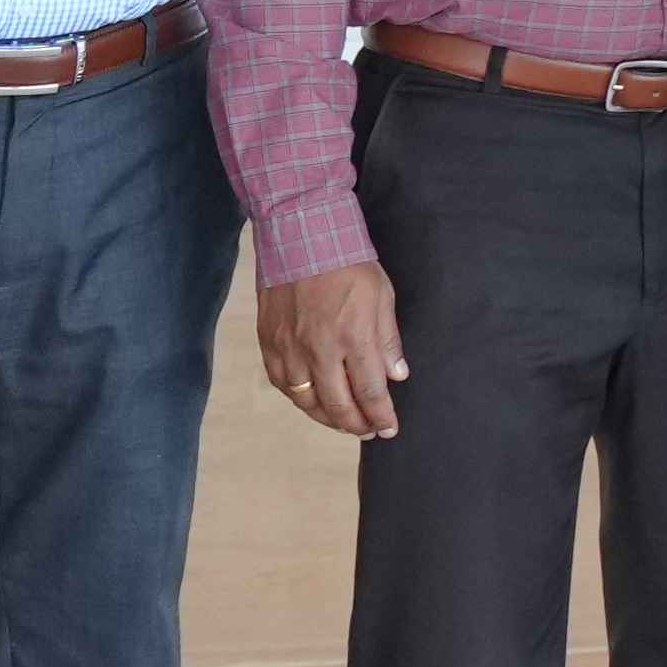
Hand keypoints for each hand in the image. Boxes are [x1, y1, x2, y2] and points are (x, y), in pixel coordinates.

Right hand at [253, 257, 407, 437]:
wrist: (300, 236)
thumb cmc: (347, 262)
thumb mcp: (382, 295)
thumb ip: (388, 340)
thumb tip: (397, 375)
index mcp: (353, 337)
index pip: (370, 392)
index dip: (381, 416)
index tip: (389, 428)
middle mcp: (319, 350)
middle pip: (338, 406)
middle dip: (357, 425)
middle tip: (368, 431)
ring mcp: (290, 349)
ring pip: (307, 401)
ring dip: (328, 418)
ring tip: (344, 422)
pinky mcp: (269, 343)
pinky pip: (283, 384)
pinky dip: (299, 398)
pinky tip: (312, 401)